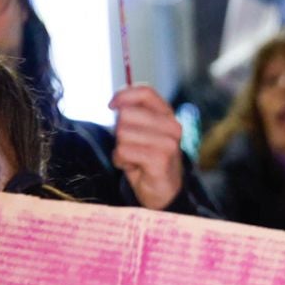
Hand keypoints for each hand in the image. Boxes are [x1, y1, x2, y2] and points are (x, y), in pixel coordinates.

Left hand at [109, 86, 185, 211]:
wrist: (163, 192)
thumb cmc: (148, 158)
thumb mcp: (142, 131)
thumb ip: (132, 113)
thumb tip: (115, 104)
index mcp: (168, 116)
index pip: (145, 92)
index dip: (123, 95)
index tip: (112, 106)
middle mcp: (173, 127)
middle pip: (127, 114)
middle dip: (120, 130)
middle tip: (131, 145)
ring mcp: (169, 144)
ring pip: (123, 133)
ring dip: (121, 148)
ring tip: (134, 158)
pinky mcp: (160, 160)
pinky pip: (124, 151)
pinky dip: (122, 161)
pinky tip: (134, 167)